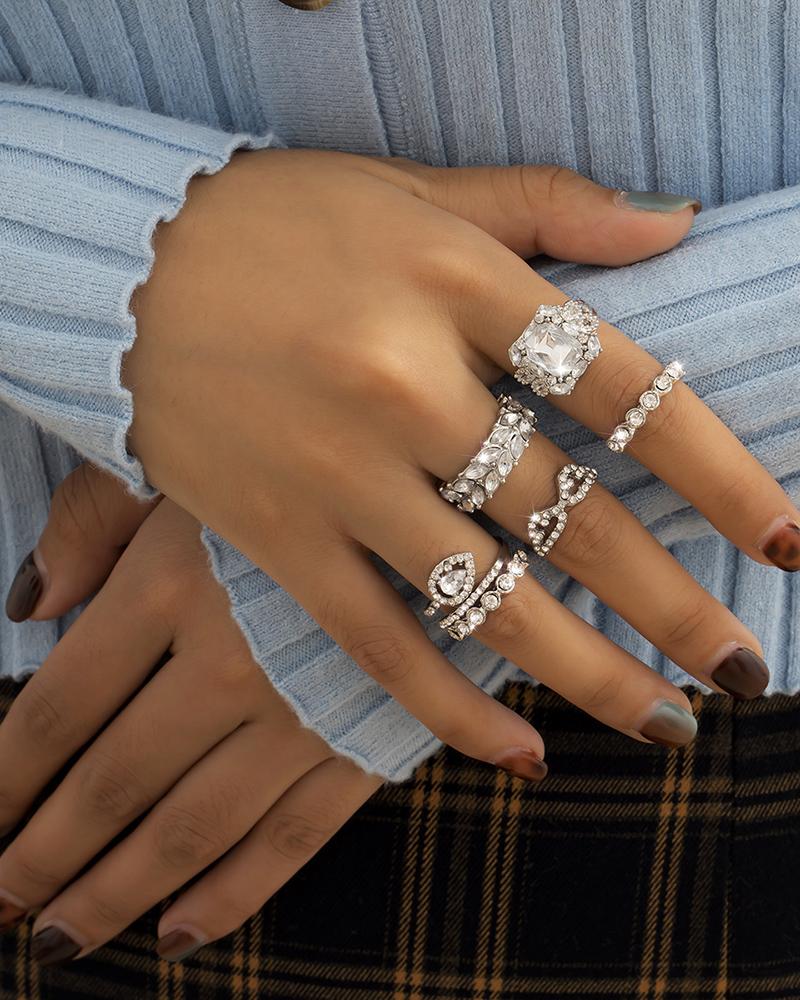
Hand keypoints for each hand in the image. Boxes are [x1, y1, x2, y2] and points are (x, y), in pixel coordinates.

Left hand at [0, 465, 381, 961]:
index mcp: (173, 580)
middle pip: (114, 782)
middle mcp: (228, 659)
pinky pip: (292, 839)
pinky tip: (178, 934)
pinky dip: (232, 894)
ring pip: (190, 827)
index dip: (6, 776)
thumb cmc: (304, 462)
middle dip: (44, 854)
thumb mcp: (193, 456)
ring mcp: (303, 711)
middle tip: (1, 905)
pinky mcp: (369, 741)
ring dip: (116, 892)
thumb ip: (96, 519)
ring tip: (62, 938)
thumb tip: (27, 604)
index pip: (63, 706)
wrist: (451, 488)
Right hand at [106, 154, 799, 758]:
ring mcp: (341, 472)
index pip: (627, 389)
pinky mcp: (280, 538)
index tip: (785, 542)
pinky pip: (379, 642)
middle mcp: (407, 383)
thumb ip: (552, 207)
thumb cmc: (282, 224)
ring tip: (668, 726)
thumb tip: (677, 225)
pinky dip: (449, 709)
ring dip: (591, 676)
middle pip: (574, 516)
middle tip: (744, 669)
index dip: (722, 473)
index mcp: (459, 284)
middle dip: (675, 604)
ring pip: (488, 600)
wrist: (127, 269)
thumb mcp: (420, 192)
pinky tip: (519, 755)